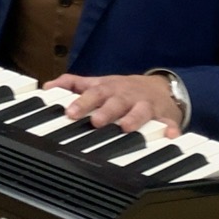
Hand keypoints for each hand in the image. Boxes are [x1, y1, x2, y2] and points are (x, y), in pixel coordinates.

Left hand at [46, 72, 182, 135]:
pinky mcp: (165, 117)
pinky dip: (170, 129)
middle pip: (115, 102)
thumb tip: (47, 87)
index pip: (93, 93)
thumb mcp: (98, 84)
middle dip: (106, 111)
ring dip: (134, 118)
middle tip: (96, 121)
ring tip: (127, 127)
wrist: (159, 88)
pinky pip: (169, 123)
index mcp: (109, 89)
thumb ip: (73, 85)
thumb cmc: (122, 90)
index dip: (81, 102)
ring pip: (141, 111)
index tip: (69, 112)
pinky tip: (170, 135)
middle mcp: (126, 96)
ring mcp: (146, 105)